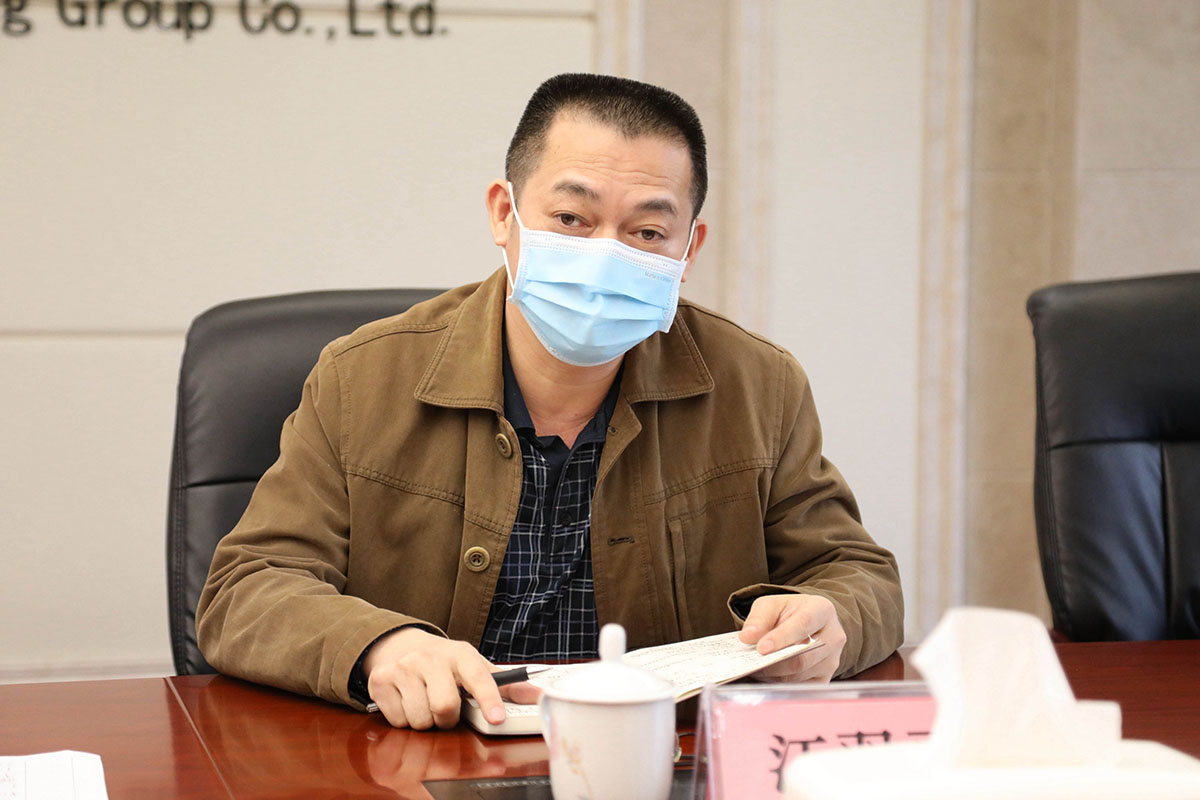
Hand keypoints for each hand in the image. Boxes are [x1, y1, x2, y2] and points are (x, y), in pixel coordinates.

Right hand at [363, 628, 536, 729]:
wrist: (400, 646)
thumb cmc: (444, 664)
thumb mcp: (474, 666)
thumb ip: (505, 685)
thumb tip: (538, 696)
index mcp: (460, 654)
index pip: (478, 676)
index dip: (489, 699)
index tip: (497, 718)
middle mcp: (430, 657)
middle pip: (444, 706)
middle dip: (448, 719)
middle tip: (447, 711)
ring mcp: (403, 667)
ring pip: (420, 718)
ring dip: (426, 721)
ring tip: (425, 704)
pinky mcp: (381, 680)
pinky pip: (398, 720)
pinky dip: (405, 720)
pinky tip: (407, 702)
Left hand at [738, 593, 845, 681]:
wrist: (808, 624)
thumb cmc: (790, 613)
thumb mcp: (772, 605)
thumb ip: (759, 618)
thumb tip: (747, 637)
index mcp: (822, 610)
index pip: (803, 625)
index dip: (781, 638)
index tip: (761, 648)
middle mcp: (833, 636)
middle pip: (802, 656)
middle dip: (773, 661)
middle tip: (751, 661)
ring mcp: (832, 660)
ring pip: (799, 674)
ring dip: (773, 673)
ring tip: (756, 666)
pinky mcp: (826, 678)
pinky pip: (800, 686)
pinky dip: (780, 683)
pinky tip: (768, 674)